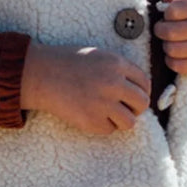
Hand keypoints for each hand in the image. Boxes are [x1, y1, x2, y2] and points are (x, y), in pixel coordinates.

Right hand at [20, 43, 150, 134]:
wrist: (41, 74)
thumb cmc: (67, 63)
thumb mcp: (98, 55)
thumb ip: (118, 69)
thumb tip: (137, 88)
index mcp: (117, 64)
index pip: (145, 82)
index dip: (142, 91)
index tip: (134, 95)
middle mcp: (114, 83)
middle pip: (142, 103)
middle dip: (135, 107)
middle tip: (124, 108)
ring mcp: (103, 103)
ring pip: (130, 122)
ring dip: (122, 120)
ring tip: (109, 115)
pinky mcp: (92, 121)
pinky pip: (109, 130)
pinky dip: (103, 126)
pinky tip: (91, 115)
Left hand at [154, 0, 186, 75]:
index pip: (174, 9)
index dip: (166, 12)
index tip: (171, 14)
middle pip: (171, 32)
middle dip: (161, 29)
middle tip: (164, 28)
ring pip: (173, 50)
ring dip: (165, 44)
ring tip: (171, 39)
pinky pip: (178, 66)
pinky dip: (171, 59)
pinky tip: (177, 52)